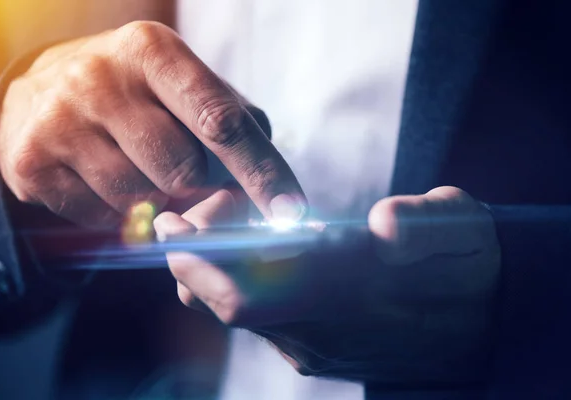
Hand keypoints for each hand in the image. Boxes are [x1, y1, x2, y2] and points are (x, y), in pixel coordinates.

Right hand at [0, 21, 304, 228]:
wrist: (43, 90)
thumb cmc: (138, 95)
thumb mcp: (185, 86)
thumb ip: (235, 128)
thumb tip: (273, 198)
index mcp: (153, 51)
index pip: (219, 121)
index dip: (261, 172)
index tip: (291, 212)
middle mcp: (101, 78)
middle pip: (184, 172)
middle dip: (196, 185)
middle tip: (182, 169)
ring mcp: (60, 121)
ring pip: (142, 200)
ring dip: (155, 198)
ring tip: (137, 165)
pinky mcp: (32, 163)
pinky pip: (102, 219)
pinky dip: (118, 212)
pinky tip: (104, 180)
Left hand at [154, 186, 500, 386]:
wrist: (482, 322)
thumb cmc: (467, 264)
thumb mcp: (463, 228)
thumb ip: (426, 223)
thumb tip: (385, 225)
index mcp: (353, 295)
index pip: (255, 292)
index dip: (205, 261)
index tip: (172, 225)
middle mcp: (324, 331)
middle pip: (229, 307)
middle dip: (190, 263)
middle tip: (180, 219)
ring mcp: (316, 346)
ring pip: (237, 317)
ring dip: (208, 273)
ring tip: (214, 226)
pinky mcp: (315, 349)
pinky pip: (256, 322)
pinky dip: (233, 286)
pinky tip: (243, 254)